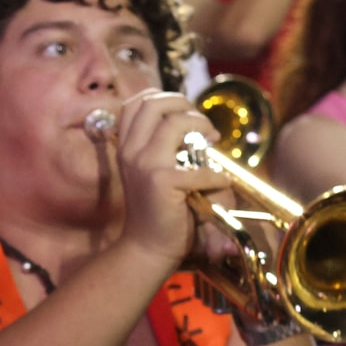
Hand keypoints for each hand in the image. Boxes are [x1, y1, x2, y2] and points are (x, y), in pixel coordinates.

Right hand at [95, 90, 212, 271]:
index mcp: (126, 146)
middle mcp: (131, 150)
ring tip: (212, 142)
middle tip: (202, 125)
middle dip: (184, 104)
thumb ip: (161, 146)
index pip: (137, 102)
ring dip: (201, 127)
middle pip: (154, 103)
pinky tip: (220, 183)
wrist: (147, 248)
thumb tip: (193, 123)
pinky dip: (217, 175)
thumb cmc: (157, 209)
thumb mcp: (150, 171)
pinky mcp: (162, 181)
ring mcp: (144, 164)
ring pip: (175, 123)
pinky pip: (200, 167)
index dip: (163, 97)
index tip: (183, 112)